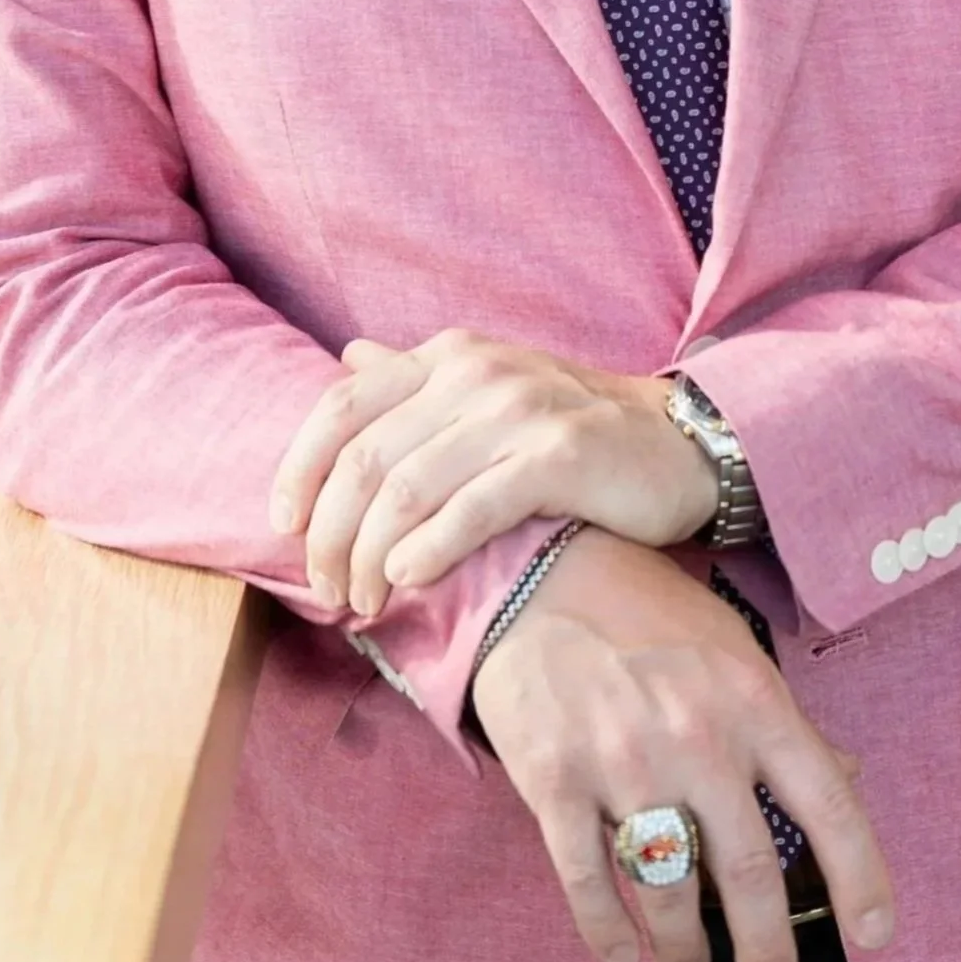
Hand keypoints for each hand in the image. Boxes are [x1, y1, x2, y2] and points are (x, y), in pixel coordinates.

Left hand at [269, 330, 719, 618]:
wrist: (677, 442)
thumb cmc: (571, 426)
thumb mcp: (489, 387)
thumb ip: (416, 377)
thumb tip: (347, 358)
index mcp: (449, 357)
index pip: (343, 405)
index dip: (299, 469)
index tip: (284, 527)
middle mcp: (476, 374)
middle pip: (365, 459)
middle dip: (331, 535)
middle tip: (328, 592)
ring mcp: (518, 413)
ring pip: (407, 491)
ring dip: (371, 559)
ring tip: (364, 604)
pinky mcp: (559, 459)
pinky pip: (470, 510)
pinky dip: (427, 552)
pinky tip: (409, 581)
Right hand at [470, 528, 895, 961]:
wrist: (538, 575)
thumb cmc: (644, 613)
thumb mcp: (732, 649)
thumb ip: (784, 721)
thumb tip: (845, 776)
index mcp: (752, 700)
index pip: (827, 804)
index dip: (860, 877)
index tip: (873, 933)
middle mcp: (697, 735)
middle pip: (750, 872)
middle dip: (768, 950)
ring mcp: (623, 762)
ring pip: (670, 891)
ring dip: (684, 947)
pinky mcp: (556, 781)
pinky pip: (590, 882)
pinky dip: (609, 933)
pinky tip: (622, 952)